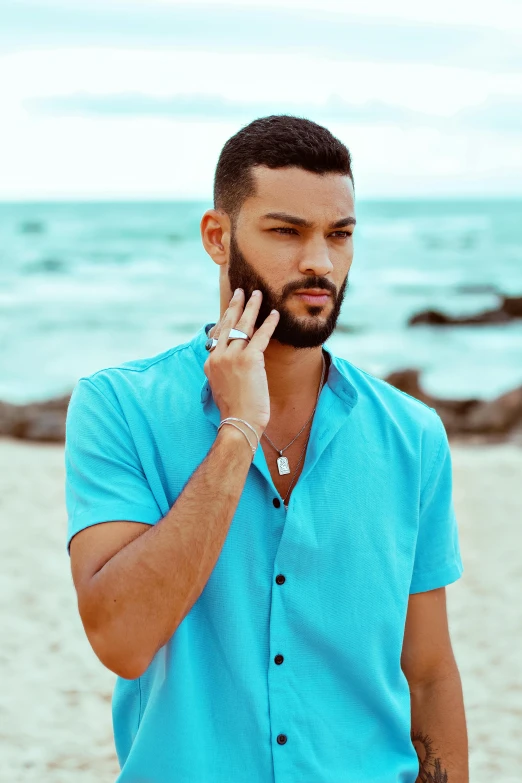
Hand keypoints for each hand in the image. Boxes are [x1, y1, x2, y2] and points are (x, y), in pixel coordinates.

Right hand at [204, 289, 278, 440]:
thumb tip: (234, 362)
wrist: (239, 422)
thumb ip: (225, 369)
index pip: (218, 334)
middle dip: (236, 305)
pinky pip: (261, 336)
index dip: (226, 318)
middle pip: (228, 323)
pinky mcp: (249, 359)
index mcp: (210, 362)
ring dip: (252, 307)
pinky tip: (275, 314)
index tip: (231, 307)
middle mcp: (218, 356)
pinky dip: (269, 323)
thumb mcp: (223, 385)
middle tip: (241, 291)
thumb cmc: (235, 410)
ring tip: (258, 294)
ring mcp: (232, 356)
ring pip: (243, 325)